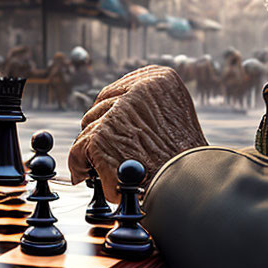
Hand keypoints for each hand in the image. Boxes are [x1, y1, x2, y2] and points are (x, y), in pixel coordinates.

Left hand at [68, 65, 206, 199]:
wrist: (189, 188)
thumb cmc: (186, 161)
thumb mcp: (176, 118)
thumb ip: (149, 108)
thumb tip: (118, 111)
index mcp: (160, 79)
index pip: (120, 88)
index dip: (113, 111)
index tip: (112, 124)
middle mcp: (139, 89)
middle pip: (101, 106)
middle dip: (100, 129)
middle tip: (109, 149)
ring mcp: (118, 112)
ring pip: (89, 127)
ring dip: (92, 148)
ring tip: (106, 165)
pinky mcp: (101, 136)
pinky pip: (78, 150)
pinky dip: (79, 164)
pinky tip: (85, 174)